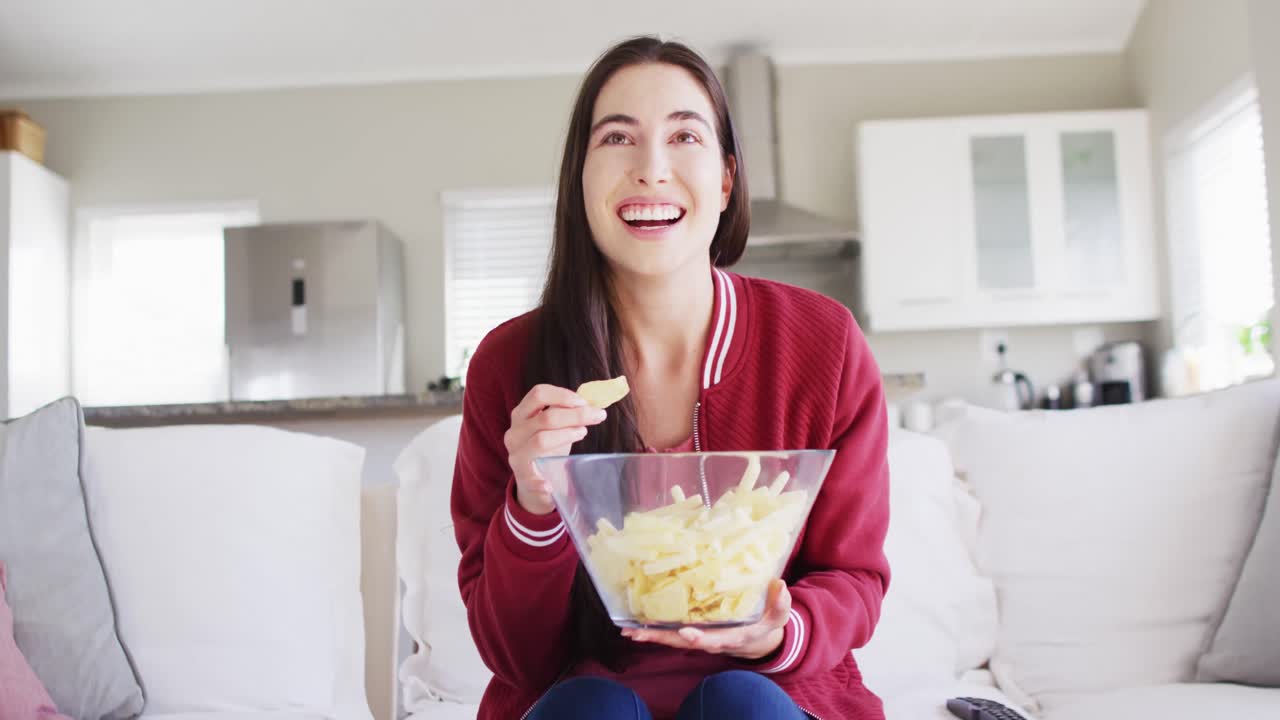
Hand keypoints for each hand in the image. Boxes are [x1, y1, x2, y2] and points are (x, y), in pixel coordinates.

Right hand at [504, 384, 605, 514]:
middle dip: (575, 415)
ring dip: (566, 435)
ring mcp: (516, 456)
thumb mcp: (555, 427)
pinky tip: (550, 485)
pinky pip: (532, 479)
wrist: (533, 479)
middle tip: (598, 415)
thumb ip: (568, 412)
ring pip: (541, 440)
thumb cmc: (548, 448)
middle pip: (545, 418)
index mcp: (521, 415)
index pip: (538, 394)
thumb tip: (594, 402)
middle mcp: (515, 433)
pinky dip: (541, 482)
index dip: (562, 395)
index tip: (584, 402)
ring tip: (583, 433)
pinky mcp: (522, 479)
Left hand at [621, 579, 790, 659]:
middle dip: (662, 637)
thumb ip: (779, 604)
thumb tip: (779, 585)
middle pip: (683, 642)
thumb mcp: (777, 617)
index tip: (686, 632)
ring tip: (629, 630)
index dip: (699, 637)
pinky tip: (636, 626)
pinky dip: (655, 630)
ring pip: (673, 639)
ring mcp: (700, 638)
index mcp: (731, 637)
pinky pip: (672, 633)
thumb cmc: (766, 626)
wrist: (757, 641)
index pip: (714, 639)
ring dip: (652, 635)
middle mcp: (711, 641)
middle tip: (639, 632)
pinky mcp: (693, 632)